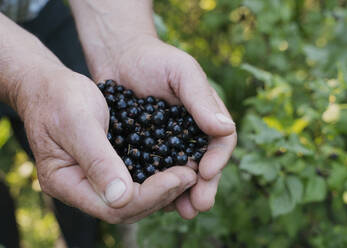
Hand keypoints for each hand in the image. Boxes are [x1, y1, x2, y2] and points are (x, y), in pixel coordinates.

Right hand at [14, 67, 196, 222]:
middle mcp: (79, 188)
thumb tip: (121, 198)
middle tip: (191, 175)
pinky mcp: (105, 168)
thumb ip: (97, 159)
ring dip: (163, 188)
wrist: (50, 85)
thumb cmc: (59, 97)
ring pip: (133, 198)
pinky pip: (133, 181)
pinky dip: (156, 176)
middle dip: (162, 194)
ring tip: (189, 172)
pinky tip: (175, 165)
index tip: (180, 176)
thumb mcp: (77, 122)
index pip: (113, 205)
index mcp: (64, 181)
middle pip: (126, 207)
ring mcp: (92, 180)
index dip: (150, 195)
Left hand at [88, 35, 236, 218]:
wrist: (120, 58)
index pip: (221, 142)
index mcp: (206, 116)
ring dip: (182, 194)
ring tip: (181, 211)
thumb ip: (201, 99)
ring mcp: (168, 144)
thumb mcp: (182, 72)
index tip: (206, 172)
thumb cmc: (154, 59)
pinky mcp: (146, 150)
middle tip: (199, 205)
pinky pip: (155, 172)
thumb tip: (226, 129)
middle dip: (203, 187)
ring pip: (180, 174)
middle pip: (203, 164)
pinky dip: (158, 187)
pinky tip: (156, 201)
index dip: (218, 160)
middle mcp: (190, 133)